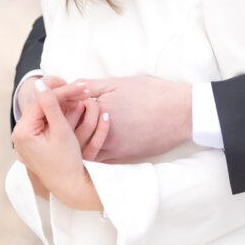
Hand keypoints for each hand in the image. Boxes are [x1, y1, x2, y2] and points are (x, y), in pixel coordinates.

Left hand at [12, 86, 102, 209]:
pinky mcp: (35, 144)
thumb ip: (50, 105)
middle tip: (84, 89)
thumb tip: (39, 83)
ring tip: (83, 96)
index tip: (82, 86)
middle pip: (43, 106)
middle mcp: (20, 136)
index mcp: (22, 132)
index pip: (42, 102)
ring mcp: (27, 140)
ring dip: (64, 104)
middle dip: (64, 96)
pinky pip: (47, 123)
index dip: (63, 91)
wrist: (72, 187)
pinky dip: (61, 115)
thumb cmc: (67, 161)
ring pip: (46, 113)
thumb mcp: (60, 130)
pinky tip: (76, 107)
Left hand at [75, 76, 191, 161]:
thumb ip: (91, 85)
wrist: (182, 112)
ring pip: (84, 152)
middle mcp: (104, 134)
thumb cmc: (153, 93)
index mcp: (100, 112)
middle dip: (67, 127)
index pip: (69, 113)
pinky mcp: (125, 159)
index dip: (64, 108)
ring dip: (78, 143)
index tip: (62, 104)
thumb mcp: (119, 82)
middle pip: (73, 135)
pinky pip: (100, 162)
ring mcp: (115, 150)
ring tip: (78, 132)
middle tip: (66, 120)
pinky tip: (93, 145)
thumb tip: (70, 86)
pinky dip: (93, 154)